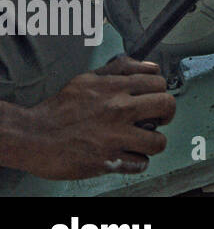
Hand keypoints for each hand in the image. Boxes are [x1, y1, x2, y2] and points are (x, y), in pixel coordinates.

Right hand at [12, 56, 175, 179]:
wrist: (32, 135)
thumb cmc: (59, 109)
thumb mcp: (88, 78)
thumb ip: (119, 69)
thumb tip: (147, 65)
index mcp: (115, 88)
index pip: (159, 82)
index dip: (160, 91)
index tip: (154, 99)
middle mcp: (119, 109)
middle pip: (167, 106)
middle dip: (166, 114)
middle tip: (156, 120)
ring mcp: (115, 135)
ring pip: (158, 141)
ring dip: (152, 142)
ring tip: (142, 142)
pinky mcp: (108, 159)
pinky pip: (140, 163)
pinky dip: (136, 162)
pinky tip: (127, 156)